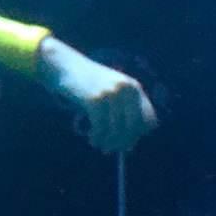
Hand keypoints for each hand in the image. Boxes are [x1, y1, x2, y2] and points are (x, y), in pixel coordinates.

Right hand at [40, 40, 158, 153]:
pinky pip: (101, 128)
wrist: (66, 65)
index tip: (127, 143)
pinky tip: (92, 139)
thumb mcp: (112, 93)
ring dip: (108, 142)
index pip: (150, 120)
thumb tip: (129, 146)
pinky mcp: (96, 99)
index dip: (139, 134)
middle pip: (134, 127)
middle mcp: (127, 90)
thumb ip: (122, 114)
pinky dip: (97, 137)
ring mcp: (111, 93)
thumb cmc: (88, 84)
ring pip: (117, 130)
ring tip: (99, 145)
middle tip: (112, 150)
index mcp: (135, 88)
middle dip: (124, 142)